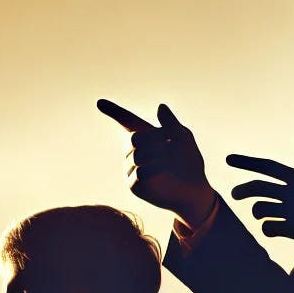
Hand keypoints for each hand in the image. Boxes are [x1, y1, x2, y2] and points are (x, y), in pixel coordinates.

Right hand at [97, 98, 216, 226]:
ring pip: (137, 155)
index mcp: (144, 137)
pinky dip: (156, 168)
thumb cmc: (188, 163)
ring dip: (159, 154)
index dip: (114, 111)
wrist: (194, 190)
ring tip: (173, 158)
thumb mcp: (183, 139)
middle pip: (134, 138)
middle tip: (172, 143)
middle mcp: (133, 152)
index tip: (99, 102)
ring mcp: (131, 170)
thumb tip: (160, 106)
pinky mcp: (134, 187)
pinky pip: (141, 172)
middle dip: (154, 138)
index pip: (126, 121)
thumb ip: (172, 123)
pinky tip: (166, 169)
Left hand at [228, 138, 293, 253]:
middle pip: (256, 187)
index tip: (228, 159)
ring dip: (258, 213)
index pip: (267, 166)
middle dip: (241, 190)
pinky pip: (268, 228)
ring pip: (259, 209)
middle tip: (235, 194)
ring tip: (265, 215)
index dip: (246, 162)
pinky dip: (267, 229)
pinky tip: (274, 230)